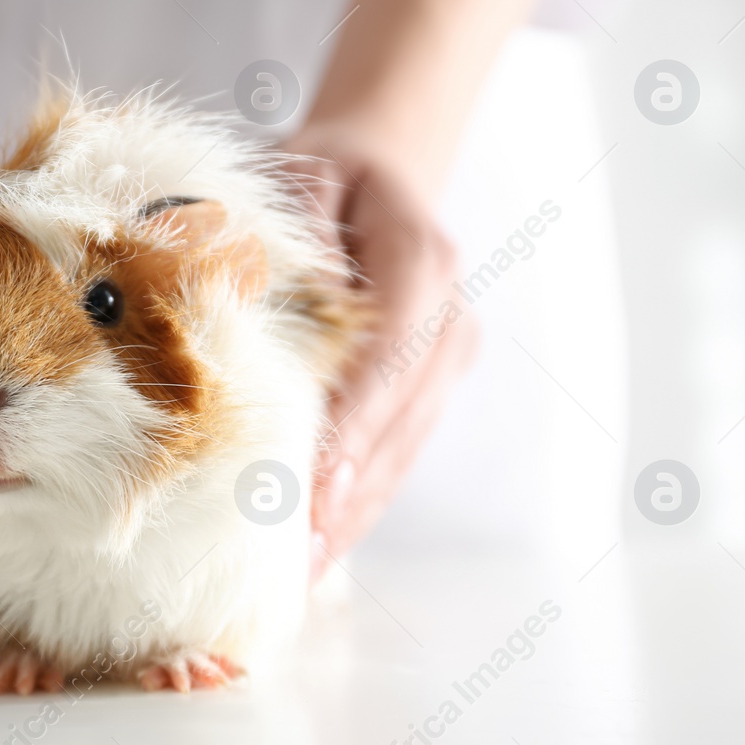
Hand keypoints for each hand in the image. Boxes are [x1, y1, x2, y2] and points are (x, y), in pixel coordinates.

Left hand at [281, 138, 478, 575]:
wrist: (377, 173)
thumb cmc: (325, 176)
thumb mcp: (304, 175)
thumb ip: (301, 230)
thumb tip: (295, 296)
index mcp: (423, 258)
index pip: (394, 347)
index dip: (358, 414)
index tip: (318, 474)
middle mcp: (450, 317)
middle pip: (401, 415)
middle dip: (349, 484)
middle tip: (298, 550)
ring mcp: (447, 360)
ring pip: (402, 449)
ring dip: (353, 510)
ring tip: (301, 571)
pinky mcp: (428, 391)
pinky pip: (394, 454)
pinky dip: (356, 501)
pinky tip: (318, 550)